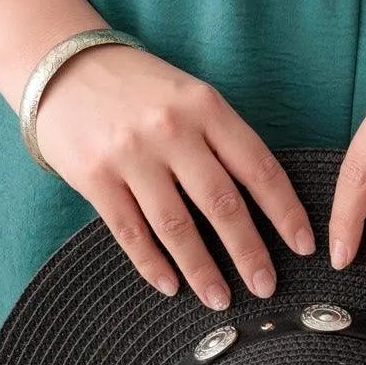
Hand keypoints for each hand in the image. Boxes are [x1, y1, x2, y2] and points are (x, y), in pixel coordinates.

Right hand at [33, 43, 316, 305]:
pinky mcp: (95, 178)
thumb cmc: (138, 86)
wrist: (62, 65)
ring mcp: (131, 155)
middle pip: (222, 203)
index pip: (258, 167)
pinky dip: (153, 264)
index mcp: (205, 107)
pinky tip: (170, 286)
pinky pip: (131, 232)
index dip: (285, 211)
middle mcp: (171, 130)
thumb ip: (220, 137)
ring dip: (202, 270)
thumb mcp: (189, 94)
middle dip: (249, 252)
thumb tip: (259, 199)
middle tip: (267, 287)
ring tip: (221, 299)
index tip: (303, 246)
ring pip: (177, 226)